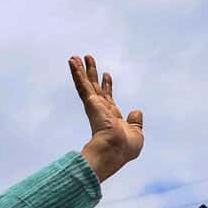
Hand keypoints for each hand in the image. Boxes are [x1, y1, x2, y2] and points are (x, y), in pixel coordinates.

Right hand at [70, 55, 144, 181]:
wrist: (115, 150)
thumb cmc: (125, 148)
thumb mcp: (136, 134)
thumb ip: (136, 122)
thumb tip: (136, 111)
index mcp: (111, 117)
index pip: (108, 97)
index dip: (107, 85)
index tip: (106, 74)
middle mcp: (101, 110)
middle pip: (94, 87)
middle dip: (91, 73)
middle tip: (87, 59)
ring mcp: (94, 106)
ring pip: (86, 84)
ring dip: (81, 70)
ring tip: (74, 57)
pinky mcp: (90, 102)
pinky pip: (82, 85)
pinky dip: (77, 73)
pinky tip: (72, 62)